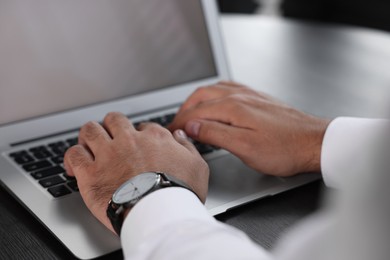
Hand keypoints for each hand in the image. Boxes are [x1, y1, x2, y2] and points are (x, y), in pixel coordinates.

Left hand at [64, 112, 208, 232]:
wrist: (159, 213)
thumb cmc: (180, 192)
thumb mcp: (198, 166)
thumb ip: (188, 147)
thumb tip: (179, 135)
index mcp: (154, 138)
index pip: (142, 127)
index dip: (139, 135)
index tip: (138, 145)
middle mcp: (129, 140)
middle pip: (114, 120)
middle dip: (112, 126)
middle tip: (111, 137)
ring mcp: (108, 155)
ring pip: (90, 130)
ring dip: (89, 135)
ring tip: (90, 144)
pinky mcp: (90, 173)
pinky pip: (74, 154)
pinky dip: (73, 156)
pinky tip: (75, 164)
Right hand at [169, 81, 330, 176]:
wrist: (313, 142)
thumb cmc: (284, 148)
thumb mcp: (245, 147)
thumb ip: (215, 133)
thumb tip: (192, 126)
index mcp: (233, 107)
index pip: (196, 112)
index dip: (180, 123)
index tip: (171, 132)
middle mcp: (240, 96)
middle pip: (201, 96)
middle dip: (184, 109)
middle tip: (175, 124)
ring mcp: (249, 94)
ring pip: (213, 90)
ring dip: (196, 100)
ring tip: (188, 113)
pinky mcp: (257, 98)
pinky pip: (228, 88)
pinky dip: (212, 94)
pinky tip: (214, 100)